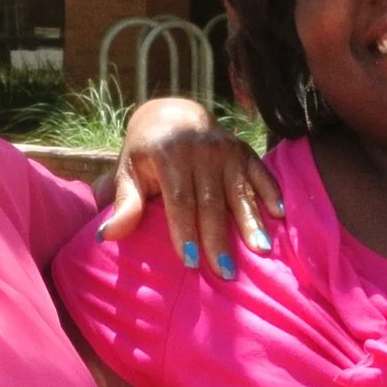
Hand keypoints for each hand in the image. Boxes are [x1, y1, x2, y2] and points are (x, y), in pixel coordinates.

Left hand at [98, 97, 283, 278]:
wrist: (173, 113)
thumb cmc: (145, 152)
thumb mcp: (128, 171)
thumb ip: (124, 203)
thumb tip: (106, 236)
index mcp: (169, 154)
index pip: (180, 199)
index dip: (184, 230)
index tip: (189, 260)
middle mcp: (201, 149)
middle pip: (211, 201)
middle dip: (218, 238)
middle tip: (226, 272)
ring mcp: (226, 149)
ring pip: (239, 191)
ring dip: (251, 222)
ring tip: (260, 251)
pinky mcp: (244, 150)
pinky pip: (261, 173)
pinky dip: (271, 193)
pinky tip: (280, 216)